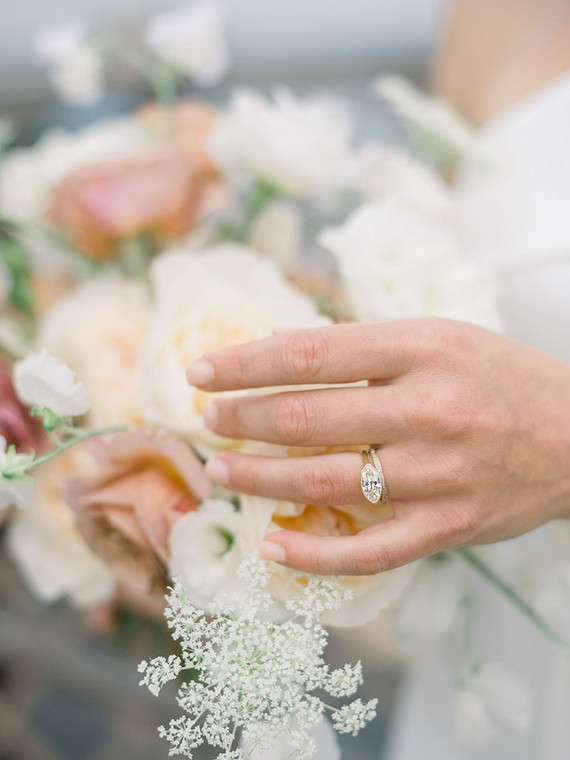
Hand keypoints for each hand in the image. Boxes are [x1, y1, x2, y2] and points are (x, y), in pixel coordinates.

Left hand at [186, 319, 569, 575]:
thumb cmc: (500, 378)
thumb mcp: (439, 337)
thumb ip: (365, 347)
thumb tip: (278, 356)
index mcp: (423, 349)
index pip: (309, 354)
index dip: (244, 363)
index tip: (202, 372)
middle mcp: (428, 409)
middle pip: (307, 417)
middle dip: (242, 419)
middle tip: (207, 419)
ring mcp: (438, 474)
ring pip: (325, 481)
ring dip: (259, 477)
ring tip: (220, 470)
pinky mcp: (449, 526)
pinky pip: (370, 551)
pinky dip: (313, 554)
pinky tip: (271, 545)